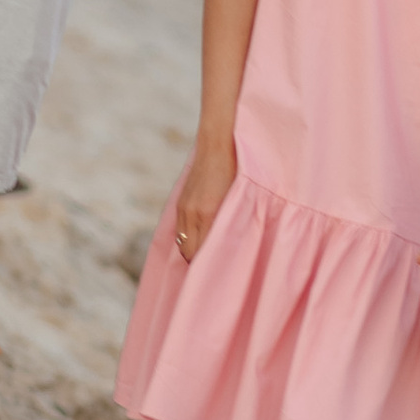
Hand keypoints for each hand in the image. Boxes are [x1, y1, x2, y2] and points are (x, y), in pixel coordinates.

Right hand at [170, 137, 236, 265]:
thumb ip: (233, 222)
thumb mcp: (240, 199)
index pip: (201, 252)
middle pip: (189, 252)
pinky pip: (178, 230)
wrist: (218, 144)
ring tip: (206, 258)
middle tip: (214, 270)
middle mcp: (192, 213)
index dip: (209, 266)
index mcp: (208, 214)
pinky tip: (198, 240)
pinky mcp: (181, 202)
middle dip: (199, 263)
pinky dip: (187, 239)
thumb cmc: (238, 170)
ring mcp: (184, 207)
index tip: (220, 274)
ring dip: (192, 252)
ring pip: (181, 243)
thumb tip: (230, 244)